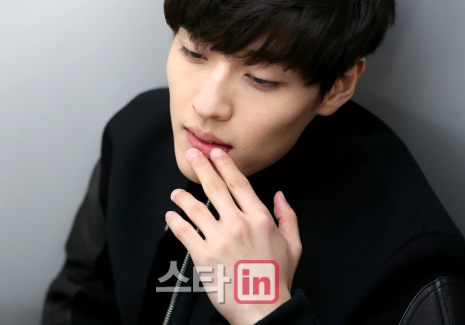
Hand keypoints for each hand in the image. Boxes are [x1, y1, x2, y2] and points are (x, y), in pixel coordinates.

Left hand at [165, 147, 301, 324]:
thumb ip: (288, 217)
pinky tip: (171, 216)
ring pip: (195, 208)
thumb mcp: (293, 246)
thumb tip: (280, 196)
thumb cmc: (275, 280)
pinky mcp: (203, 255)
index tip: (216, 154)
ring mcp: (219, 239)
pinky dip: (175, 221)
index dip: (225, 165)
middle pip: (215, 187)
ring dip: (182, 197)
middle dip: (202, 167)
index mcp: (260, 219)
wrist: (262, 309)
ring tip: (176, 193)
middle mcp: (238, 224)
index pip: (239, 183)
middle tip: (193, 156)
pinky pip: (184, 232)